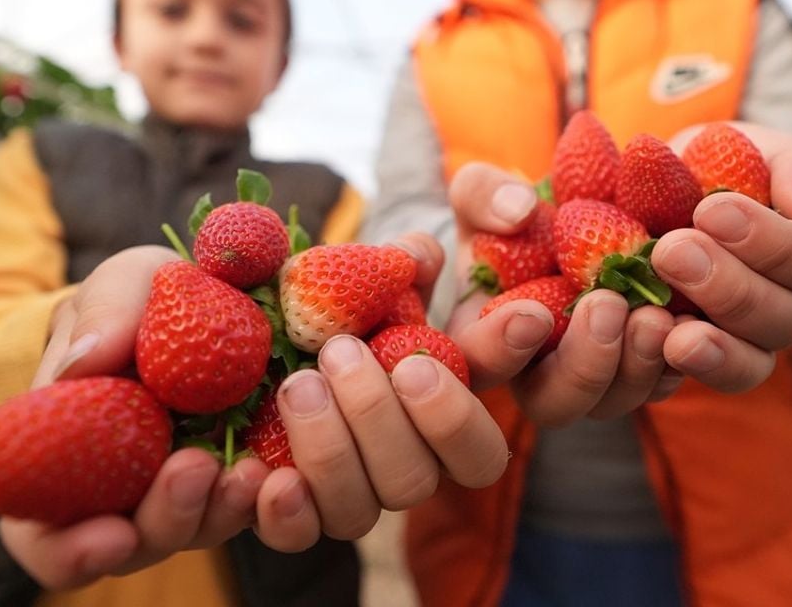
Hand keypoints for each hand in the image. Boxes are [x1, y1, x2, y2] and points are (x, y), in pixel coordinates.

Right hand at [0, 246, 314, 588]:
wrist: (212, 296)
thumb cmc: (143, 300)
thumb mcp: (125, 285)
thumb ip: (104, 313)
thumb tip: (83, 363)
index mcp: (66, 459)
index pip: (47, 537)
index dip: (70, 551)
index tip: (112, 533)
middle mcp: (124, 491)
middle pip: (133, 546)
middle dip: (165, 520)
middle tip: (193, 468)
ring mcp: (187, 489)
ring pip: (197, 533)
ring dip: (219, 512)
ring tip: (246, 470)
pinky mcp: (244, 478)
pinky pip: (254, 512)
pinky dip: (265, 502)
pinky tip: (279, 474)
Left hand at [275, 232, 509, 540]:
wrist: (279, 346)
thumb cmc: (342, 308)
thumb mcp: (375, 276)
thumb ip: (403, 262)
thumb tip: (416, 256)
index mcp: (447, 408)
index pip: (499, 393)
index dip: (511, 363)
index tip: (525, 314)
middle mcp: (412, 464)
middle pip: (425, 476)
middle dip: (382, 414)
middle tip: (343, 351)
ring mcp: (357, 495)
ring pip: (365, 508)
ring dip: (333, 449)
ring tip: (300, 385)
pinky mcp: (298, 514)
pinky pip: (300, 536)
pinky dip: (287, 512)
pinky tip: (267, 474)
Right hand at [442, 164, 681, 427]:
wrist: (587, 208)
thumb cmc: (518, 210)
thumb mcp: (486, 191)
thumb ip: (484, 196)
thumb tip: (518, 211)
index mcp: (484, 336)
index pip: (479, 364)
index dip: (499, 349)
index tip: (530, 312)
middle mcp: (537, 372)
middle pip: (554, 404)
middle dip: (584, 365)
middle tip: (606, 307)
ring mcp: (595, 378)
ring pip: (615, 402)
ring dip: (638, 365)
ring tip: (657, 313)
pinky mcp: (644, 368)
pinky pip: (664, 383)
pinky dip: (680, 358)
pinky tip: (694, 320)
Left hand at [649, 122, 791, 390]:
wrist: (658, 192)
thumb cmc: (718, 166)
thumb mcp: (753, 148)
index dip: (772, 243)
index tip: (710, 210)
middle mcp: (790, 306)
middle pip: (786, 318)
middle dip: (728, 285)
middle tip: (671, 250)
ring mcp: (747, 342)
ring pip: (751, 363)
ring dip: (711, 343)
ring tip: (660, 318)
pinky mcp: (700, 360)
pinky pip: (700, 382)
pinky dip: (677, 369)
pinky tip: (652, 344)